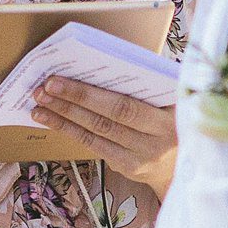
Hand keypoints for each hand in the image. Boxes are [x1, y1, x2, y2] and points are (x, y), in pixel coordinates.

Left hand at [30, 78, 176, 183]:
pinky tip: (52, 119)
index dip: (89, 95)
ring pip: (95, 134)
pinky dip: (70, 131)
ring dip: (64, 117)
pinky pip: (94, 146)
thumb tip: (106, 61)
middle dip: (72, 102)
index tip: (61, 79)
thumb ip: (149, 82)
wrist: (187, 159)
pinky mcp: (127, 167)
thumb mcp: (174, 98)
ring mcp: (140, 158)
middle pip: (105, 120)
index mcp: (168, 119)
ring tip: (40, 102)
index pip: (124, 107)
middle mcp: (154, 142)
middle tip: (45, 87)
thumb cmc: (176, 117)